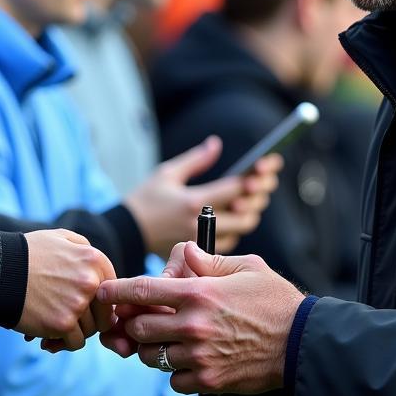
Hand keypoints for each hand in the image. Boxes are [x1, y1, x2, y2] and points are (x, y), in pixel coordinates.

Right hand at [17, 228, 116, 349]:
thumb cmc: (28, 254)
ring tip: (56, 327)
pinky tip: (48, 336)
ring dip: (75, 332)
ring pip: (90, 330)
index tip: (88, 308)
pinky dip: (63, 343)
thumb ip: (84, 248)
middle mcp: (91, 281)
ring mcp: (78, 303)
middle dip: (91, 320)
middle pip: (105, 313)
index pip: (113, 290)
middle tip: (73, 321)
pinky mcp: (62, 323)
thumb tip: (98, 270)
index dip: (101, 302)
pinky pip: (75, 342)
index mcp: (94, 260)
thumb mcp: (60, 237)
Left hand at [97, 241, 304, 394]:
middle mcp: (193, 325)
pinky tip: (189, 359)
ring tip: (167, 338)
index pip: (142, 289)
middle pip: (138, 327)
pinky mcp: (208, 382)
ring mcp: (199, 356)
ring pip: (151, 356)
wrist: (303, 344)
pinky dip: (174, 371)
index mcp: (198, 292)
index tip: (102, 292)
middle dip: (134, 322)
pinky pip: (173, 380)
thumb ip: (209, 260)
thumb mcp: (246, 267)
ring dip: (152, 347)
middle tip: (142, 318)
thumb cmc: (276, 300)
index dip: (115, 290)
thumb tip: (184, 253)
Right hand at [124, 137, 282, 255]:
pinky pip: (230, 239)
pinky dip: (237, 225)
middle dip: (259, 194)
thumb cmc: (146, 200)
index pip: (235, 187)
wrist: (127, 233)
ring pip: (242, 227)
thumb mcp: (167, 173)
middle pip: (246, 211)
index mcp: (193, 201)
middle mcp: (200, 223)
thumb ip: (196, 160)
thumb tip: (216, 144)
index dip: (256, 175)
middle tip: (266, 179)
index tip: (268, 164)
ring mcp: (202, 240)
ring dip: (251, 210)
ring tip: (253, 195)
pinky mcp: (201, 251)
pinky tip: (237, 211)